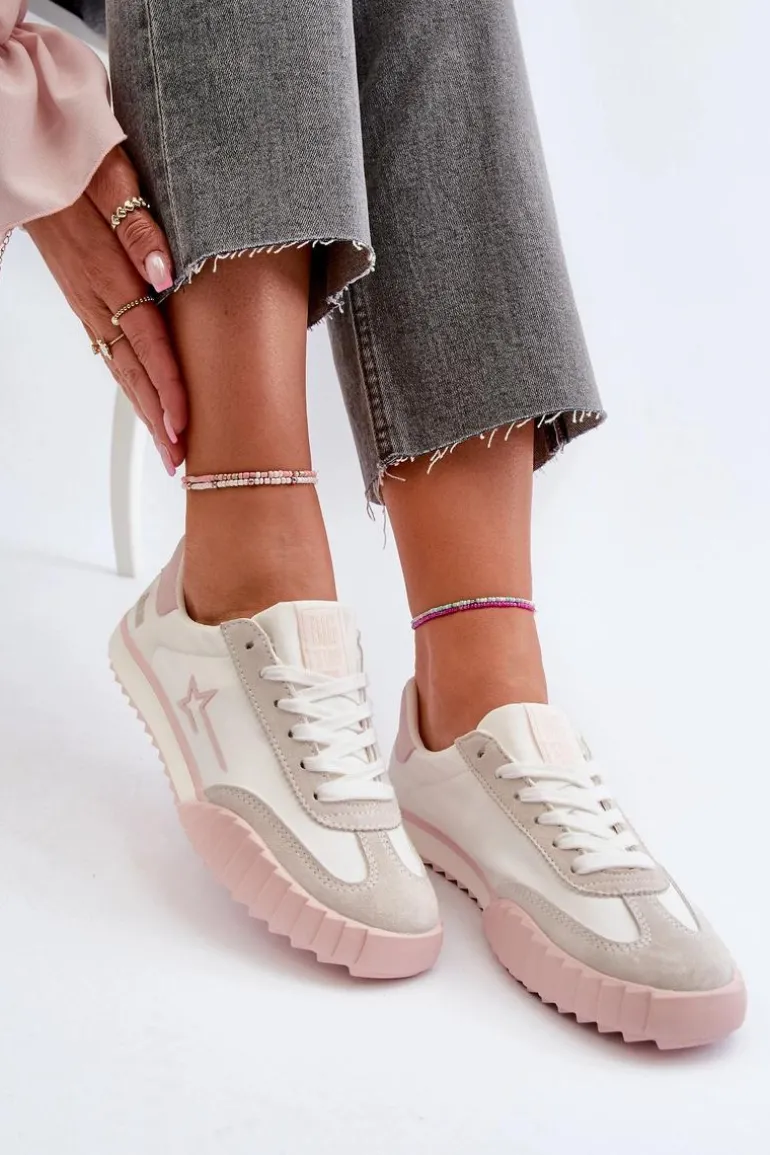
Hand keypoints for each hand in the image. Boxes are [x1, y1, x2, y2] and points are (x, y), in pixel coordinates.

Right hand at [26, 145, 186, 473]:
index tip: (185, 423)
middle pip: (132, 368)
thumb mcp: (112, 176)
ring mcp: (85, 299)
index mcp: (106, 268)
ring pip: (118, 364)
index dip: (167, 386)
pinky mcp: (81, 296)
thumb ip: (139, 226)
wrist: (27, 150)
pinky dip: (128, 380)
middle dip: (157, 417)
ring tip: (167, 442)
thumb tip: (164, 273)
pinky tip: (143, 399)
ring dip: (143, 406)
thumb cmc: (73, 156)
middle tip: (179, 458)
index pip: (147, 340)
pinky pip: (108, 347)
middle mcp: (94, 293)